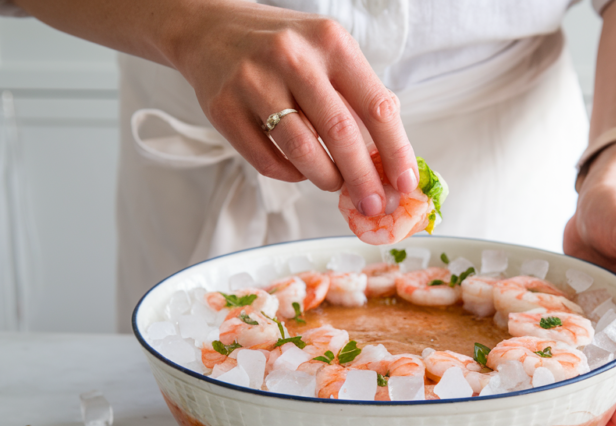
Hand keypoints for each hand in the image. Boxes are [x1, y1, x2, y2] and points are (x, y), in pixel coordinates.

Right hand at [169, 1, 418, 214]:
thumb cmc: (282, 48)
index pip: (376, 106)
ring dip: (327, 178)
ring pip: (302, 150)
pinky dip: (291, 175)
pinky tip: (300, 170)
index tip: (405, 183)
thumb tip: (388, 159)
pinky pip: (267, 160)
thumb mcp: (327, 52)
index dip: (396, 151)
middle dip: (364, 178)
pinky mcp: (224, 108)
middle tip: (374, 204)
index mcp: (331, 42)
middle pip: (341, 133)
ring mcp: (254, 82)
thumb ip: (357, 96)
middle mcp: (293, 58)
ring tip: (335, 184)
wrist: (210, 30)